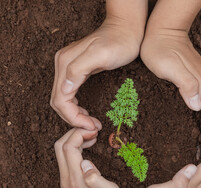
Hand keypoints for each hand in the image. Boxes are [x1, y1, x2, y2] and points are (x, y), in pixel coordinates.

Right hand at [51, 12, 144, 130]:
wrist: (126, 30)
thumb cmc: (118, 42)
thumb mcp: (101, 55)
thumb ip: (78, 69)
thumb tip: (64, 89)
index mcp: (65, 64)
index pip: (60, 100)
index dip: (73, 117)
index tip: (91, 126)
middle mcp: (62, 66)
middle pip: (58, 102)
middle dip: (74, 119)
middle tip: (94, 128)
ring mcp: (68, 68)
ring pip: (62, 100)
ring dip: (74, 115)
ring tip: (92, 123)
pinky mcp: (76, 70)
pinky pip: (69, 94)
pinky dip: (76, 107)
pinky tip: (86, 113)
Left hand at [54, 128, 127, 187]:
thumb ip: (96, 178)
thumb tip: (86, 162)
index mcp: (76, 179)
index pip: (68, 147)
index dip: (79, 134)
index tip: (95, 132)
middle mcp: (67, 179)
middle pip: (60, 146)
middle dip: (74, 133)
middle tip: (92, 131)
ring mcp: (66, 181)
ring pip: (62, 152)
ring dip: (74, 140)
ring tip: (92, 137)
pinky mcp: (70, 183)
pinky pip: (66, 159)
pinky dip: (75, 148)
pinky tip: (88, 148)